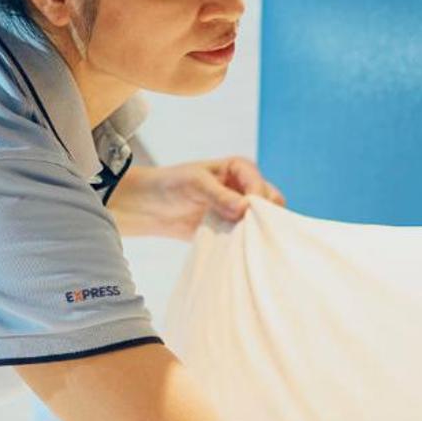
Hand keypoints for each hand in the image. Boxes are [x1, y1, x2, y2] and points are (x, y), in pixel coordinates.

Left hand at [106, 156, 288, 239]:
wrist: (150, 206)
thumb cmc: (171, 185)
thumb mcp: (194, 184)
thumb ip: (219, 195)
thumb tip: (243, 208)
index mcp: (241, 169)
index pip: (262, 188)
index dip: (258, 204)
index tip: (244, 218)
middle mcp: (245, 188)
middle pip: (270, 206)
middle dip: (262, 220)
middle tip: (247, 234)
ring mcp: (240, 209)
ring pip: (260, 224)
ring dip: (254, 233)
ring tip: (242, 243)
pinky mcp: (232, 228)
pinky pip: (247, 237)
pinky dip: (244, 244)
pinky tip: (237, 251)